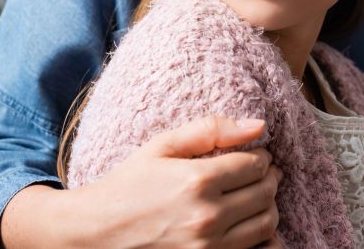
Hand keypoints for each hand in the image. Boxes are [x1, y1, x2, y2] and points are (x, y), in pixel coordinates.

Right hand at [2, 116, 282, 247]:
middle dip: (269, 178)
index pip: (256, 165)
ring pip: (266, 223)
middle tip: (261, 173)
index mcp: (198, 180)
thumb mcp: (162, 146)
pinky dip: (262, 238)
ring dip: (269, 205)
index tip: (256, 155)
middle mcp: (207, 216)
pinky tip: (249, 223)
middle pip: (266, 193)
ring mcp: (208, 247)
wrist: (94, 233)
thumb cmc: (128, 185)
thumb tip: (259, 126)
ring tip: (255, 196)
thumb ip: (211, 130)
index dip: (262, 157)